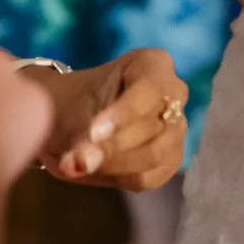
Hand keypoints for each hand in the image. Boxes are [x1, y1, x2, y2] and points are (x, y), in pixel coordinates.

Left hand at [25, 48, 187, 191]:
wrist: (68, 123)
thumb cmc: (72, 102)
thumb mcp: (69, 105)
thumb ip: (79, 131)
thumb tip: (84, 163)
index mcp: (153, 65)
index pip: (150, 90)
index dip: (123, 114)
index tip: (94, 134)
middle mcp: (173, 93)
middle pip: (151, 126)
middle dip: (112, 146)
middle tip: (78, 158)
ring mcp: (176, 127)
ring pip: (155, 154)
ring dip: (114, 164)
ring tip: (81, 165)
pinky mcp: (170, 159)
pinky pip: (152, 176)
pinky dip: (121, 178)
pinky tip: (99, 170)